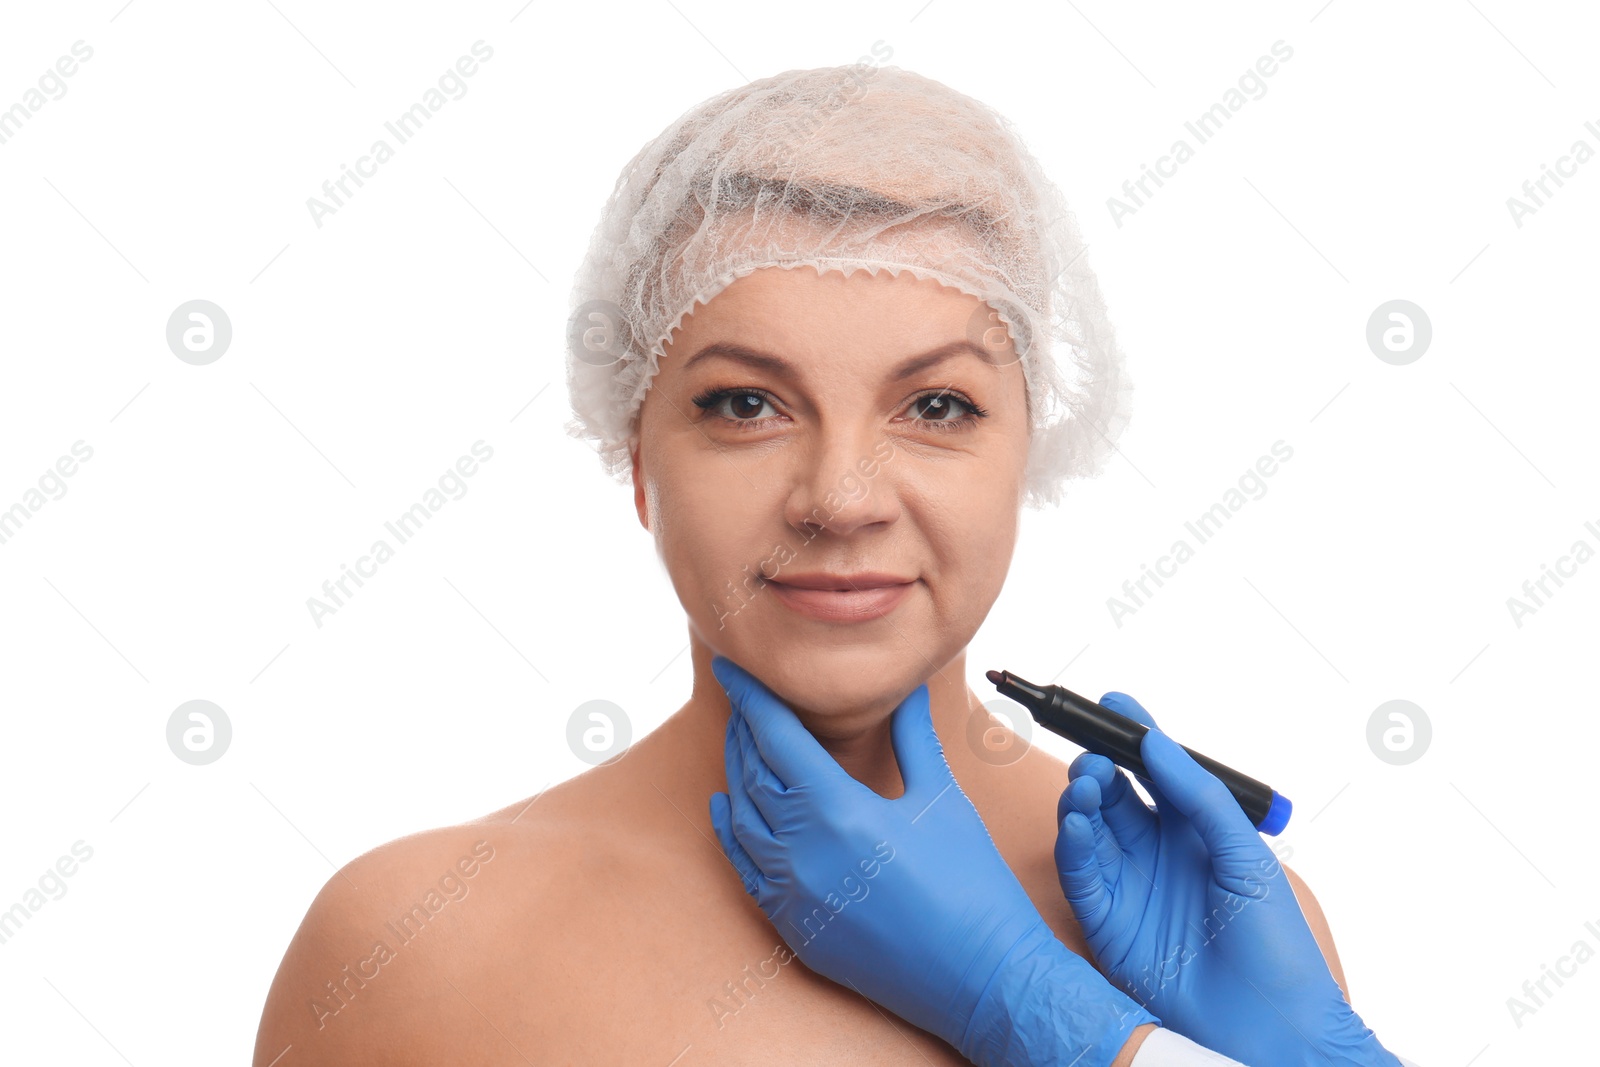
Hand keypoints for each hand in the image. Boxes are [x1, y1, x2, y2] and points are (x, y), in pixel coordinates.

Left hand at [708, 656, 1158, 1066]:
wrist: (981, 976)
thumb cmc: (971, 886)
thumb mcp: (941, 799)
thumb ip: (914, 737)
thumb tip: (910, 687)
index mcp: (840, 811)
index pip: (776, 737)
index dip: (750, 697)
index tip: (732, 668)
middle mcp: (804, 852)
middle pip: (753, 773)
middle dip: (744, 730)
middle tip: (744, 699)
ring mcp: (793, 895)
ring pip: (743, 818)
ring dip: (737, 775)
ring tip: (741, 742)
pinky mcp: (793, 928)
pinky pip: (745, 870)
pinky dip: (731, 832)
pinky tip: (726, 807)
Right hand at [1055, 691, 1400, 1066]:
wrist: (1269, 1025)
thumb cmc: (1275, 944)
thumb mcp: (1245, 855)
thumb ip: (1200, 796)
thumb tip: (1157, 742)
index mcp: (1198, 832)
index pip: (1157, 772)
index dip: (1134, 737)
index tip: (1113, 704)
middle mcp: (1159, 853)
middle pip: (1115, 793)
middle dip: (1099, 764)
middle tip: (1093, 751)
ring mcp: (1131, 885)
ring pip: (1090, 827)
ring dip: (1081, 798)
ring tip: (1085, 784)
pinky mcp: (1106, 921)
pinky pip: (1080, 872)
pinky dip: (1071, 842)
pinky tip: (1075, 823)